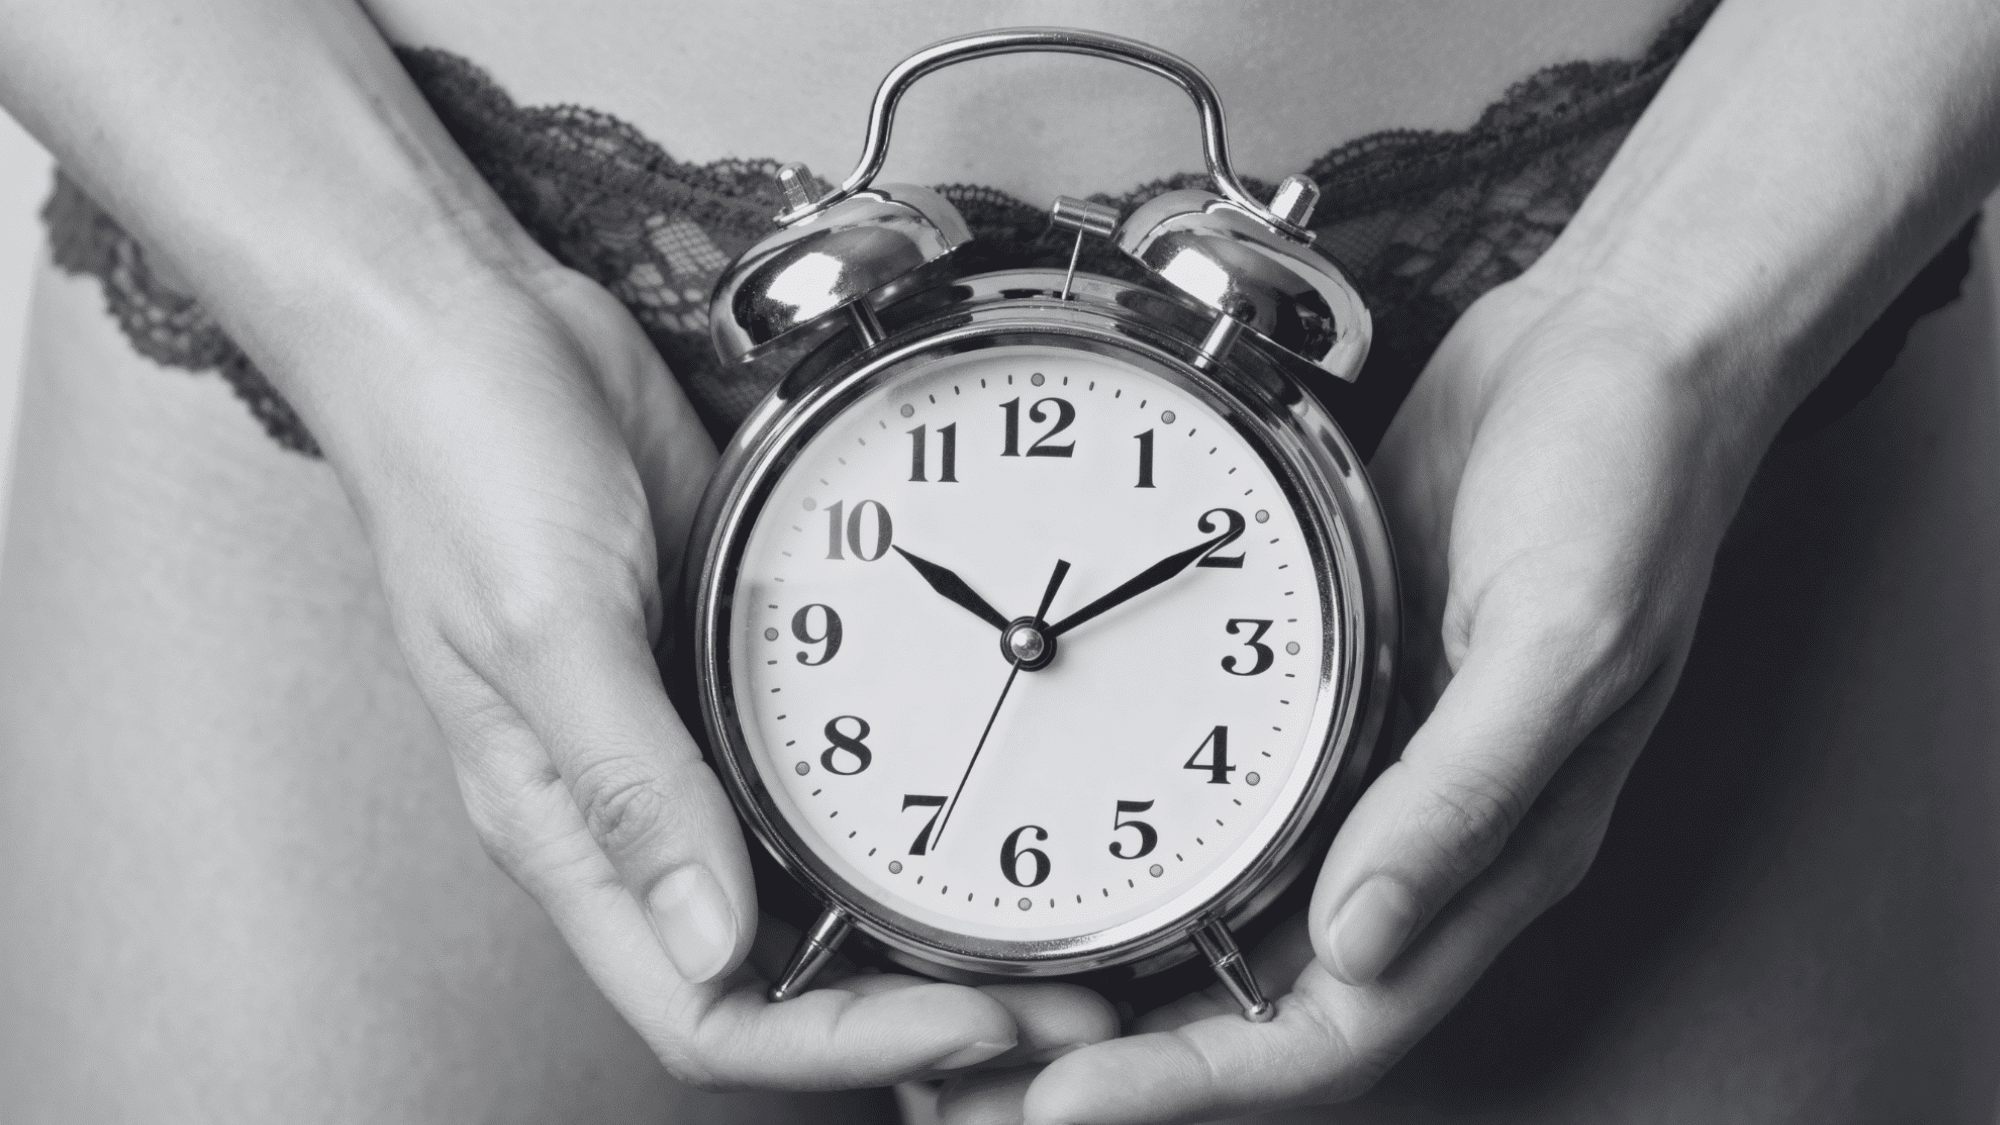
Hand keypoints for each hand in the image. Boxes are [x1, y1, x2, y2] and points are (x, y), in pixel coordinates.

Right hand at [295, 258, 1115, 1088]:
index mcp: (564, 830)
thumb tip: (708, 947)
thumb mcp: (544, 622)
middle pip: (780, 972)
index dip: (836, 1044)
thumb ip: (628, 786)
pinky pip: (825, 771)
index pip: (702, 1007)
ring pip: (813, 885)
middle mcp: (634, 810)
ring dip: (922, 924)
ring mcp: (692, 741)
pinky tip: (984, 803)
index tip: (965, 1024)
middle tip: (1049, 999)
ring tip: (1042, 930)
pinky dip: (904, 810)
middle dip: (910, 1008)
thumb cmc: (462, 463)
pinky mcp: (737, 669)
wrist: (477, 322)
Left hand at [947, 269, 1802, 1121]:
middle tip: (980, 1076)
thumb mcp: (1565, 639)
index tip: (1065, 1103)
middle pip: (1258, 998)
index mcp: (1495, 854)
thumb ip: (1466, 796)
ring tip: (989, 991)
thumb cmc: (1628, 485)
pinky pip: (1222, 795)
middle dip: (1128, 1054)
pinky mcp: (1323, 690)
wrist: (1613, 349)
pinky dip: (1143, 836)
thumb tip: (1362, 944)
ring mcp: (1365, 765)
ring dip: (1119, 963)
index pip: (1334, 1024)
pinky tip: (1059, 835)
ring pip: (1228, 910)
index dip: (1199, 1082)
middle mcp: (1423, 835)